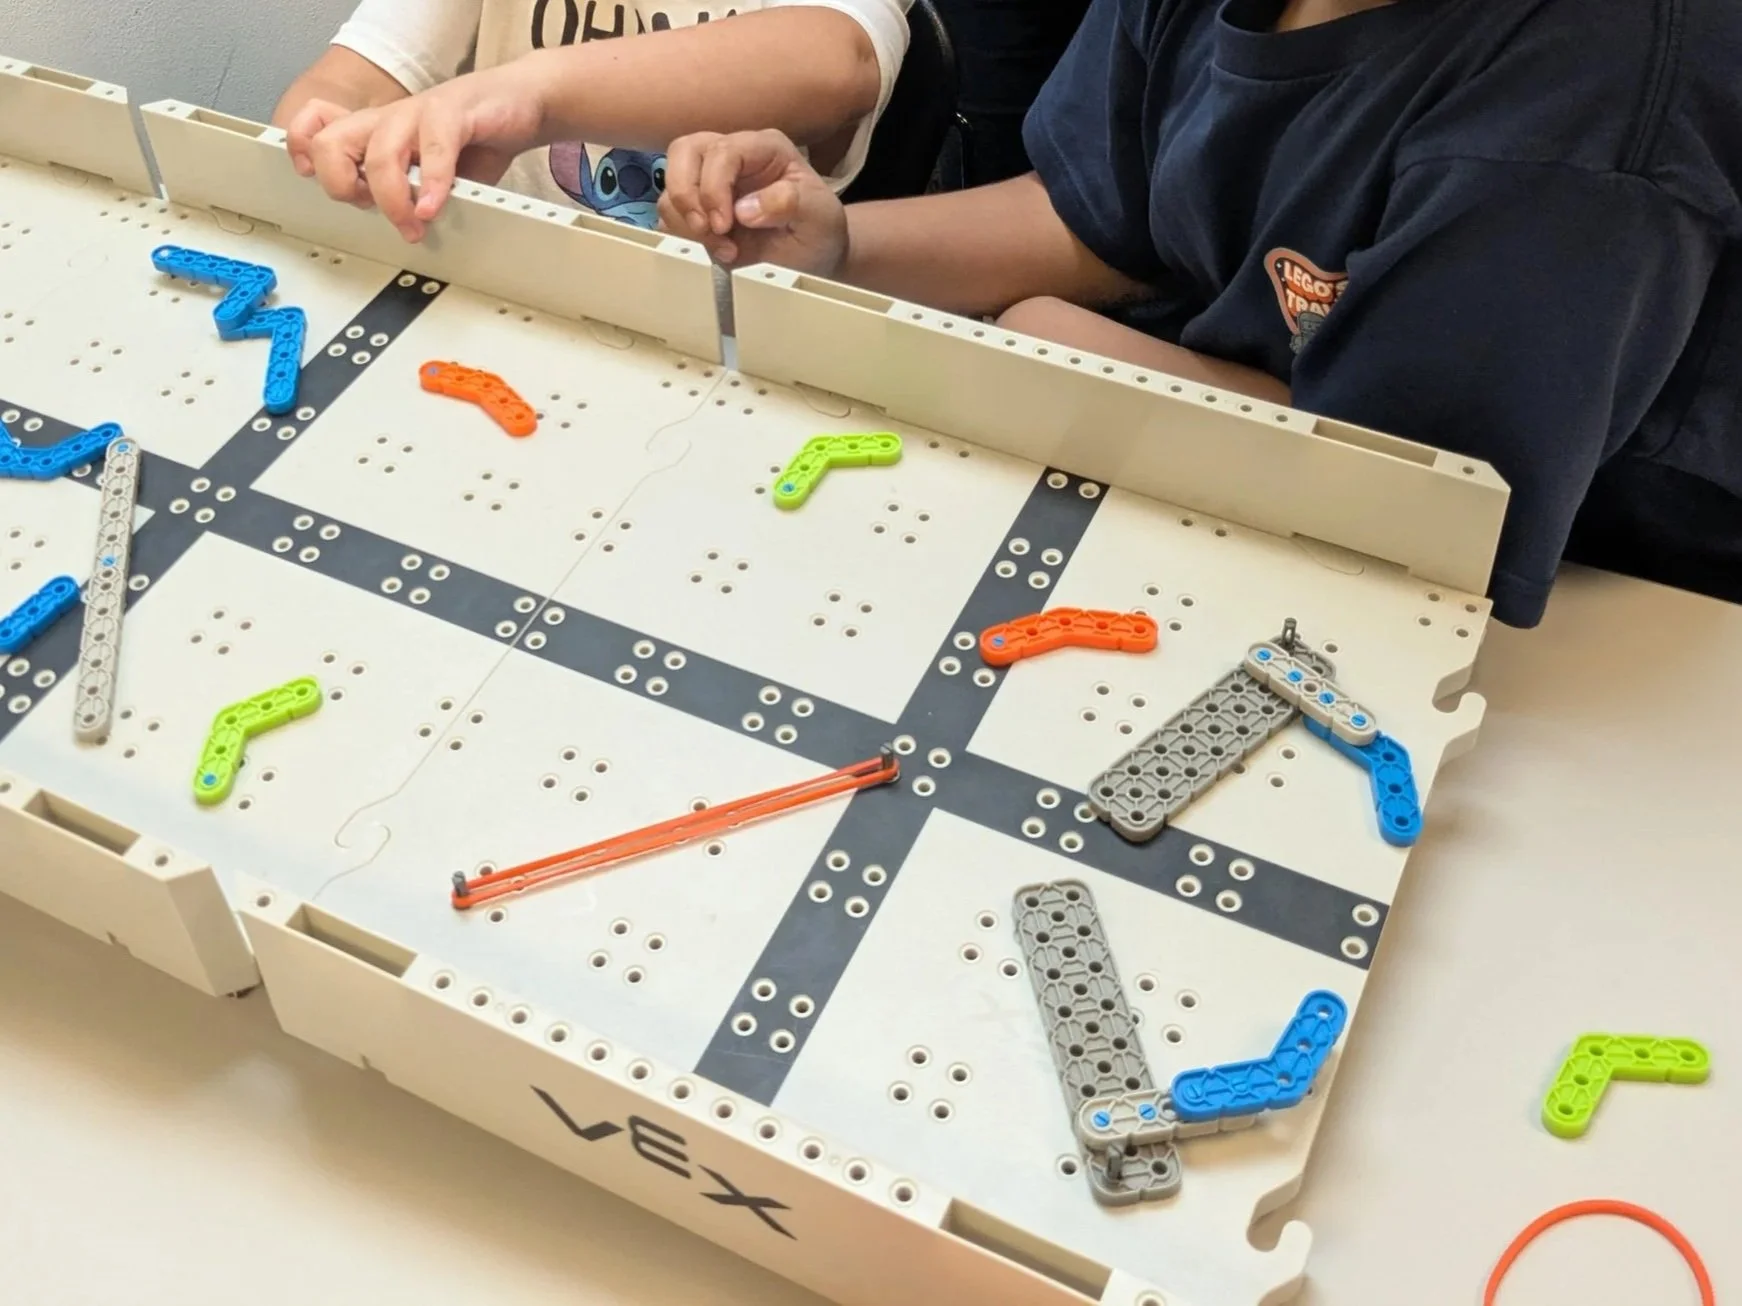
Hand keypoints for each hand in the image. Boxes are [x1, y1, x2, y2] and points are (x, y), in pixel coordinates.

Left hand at [296, 69, 542, 241]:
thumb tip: (400, 232)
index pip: (314, 131)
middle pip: (330, 145)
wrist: (523, 103)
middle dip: (342, 187)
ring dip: (392, 199)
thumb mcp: (432, 170)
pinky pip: (433, 146)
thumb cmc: (476, 137)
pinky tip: (435, 206)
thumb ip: (411, 194)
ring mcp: (417, 113)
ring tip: (414, 224)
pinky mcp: (453, 111)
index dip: (305, 158)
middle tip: (371, 211)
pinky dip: (432, 184)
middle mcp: (388, 120)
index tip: (324, 187)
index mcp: (376, 132)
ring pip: (378, 152)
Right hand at [659, 130, 847, 275]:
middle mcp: (731, 157)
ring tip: (724, 249)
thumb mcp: (819, 215)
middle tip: (708, 231)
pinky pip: (670, 216)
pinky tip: (714, 251)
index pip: (722, 151)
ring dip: (687, 223)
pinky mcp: (698, 211)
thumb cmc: (819, 229)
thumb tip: (745, 210)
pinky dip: (682, 236)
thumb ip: (789, 203)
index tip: (724, 225)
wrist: (814, 256)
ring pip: (671, 187)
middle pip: (683, 152)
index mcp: (762, 148)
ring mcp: (709, 183)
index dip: (715, 187)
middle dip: (687, 195)